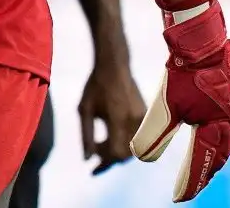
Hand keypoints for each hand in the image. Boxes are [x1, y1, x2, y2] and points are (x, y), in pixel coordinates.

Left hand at [79, 54, 145, 174]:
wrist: (114, 65)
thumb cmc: (95, 86)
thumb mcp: (84, 110)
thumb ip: (86, 136)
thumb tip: (88, 159)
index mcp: (117, 118)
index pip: (116, 153)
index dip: (104, 163)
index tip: (93, 164)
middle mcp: (133, 120)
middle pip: (126, 154)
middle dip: (110, 159)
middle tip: (95, 156)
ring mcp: (142, 117)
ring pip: (134, 148)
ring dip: (119, 151)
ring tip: (103, 145)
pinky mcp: (145, 114)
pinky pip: (138, 137)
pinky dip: (126, 142)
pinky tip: (113, 136)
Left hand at [130, 0, 229, 201]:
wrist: (202, 40)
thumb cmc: (183, 71)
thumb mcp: (163, 105)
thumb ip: (153, 134)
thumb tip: (142, 157)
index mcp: (215, 126)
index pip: (201, 164)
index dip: (189, 183)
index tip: (178, 197)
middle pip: (219, 158)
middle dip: (204, 174)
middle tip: (189, 188)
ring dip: (217, 158)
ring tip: (204, 168)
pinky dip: (228, 140)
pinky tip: (220, 139)